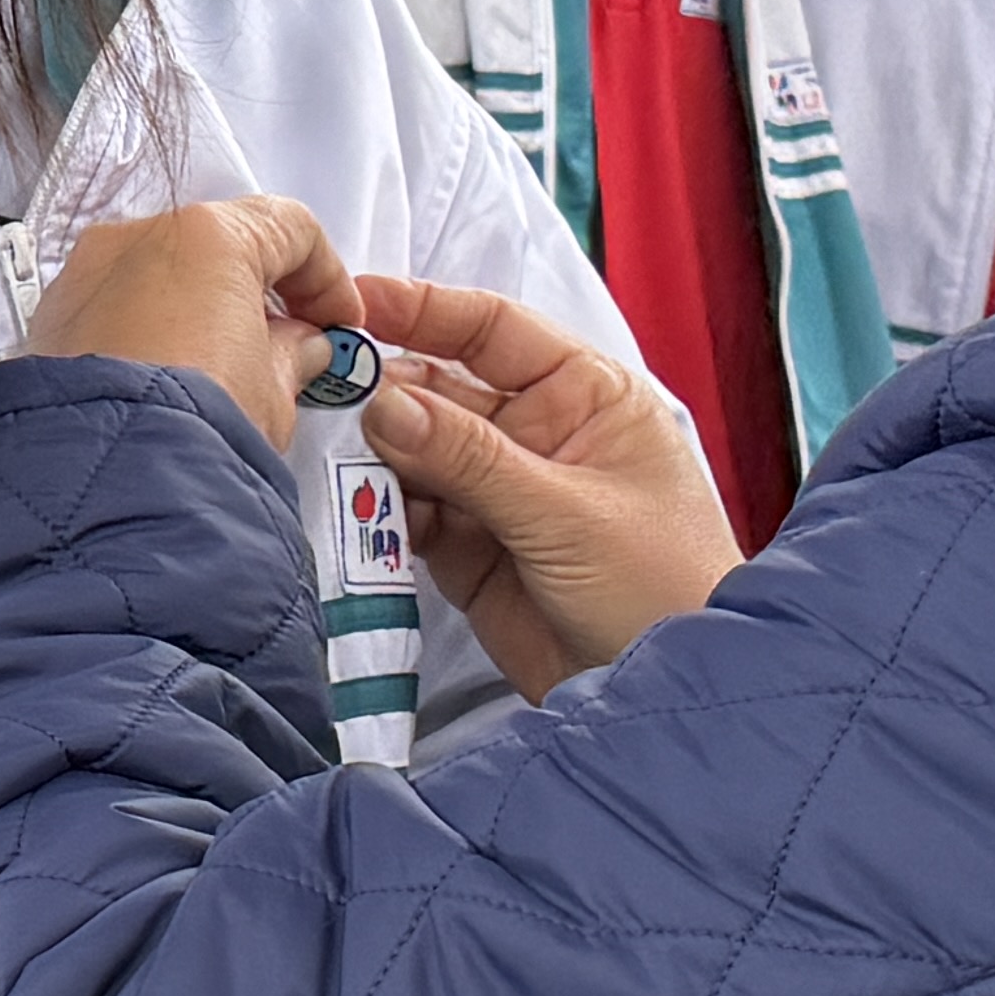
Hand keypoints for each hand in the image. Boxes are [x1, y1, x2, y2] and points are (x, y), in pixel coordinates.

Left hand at [25, 197, 361, 442]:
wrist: (106, 487)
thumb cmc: (191, 432)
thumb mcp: (274, 392)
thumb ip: (297, 353)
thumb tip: (299, 346)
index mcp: (207, 236)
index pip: (290, 229)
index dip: (328, 278)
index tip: (337, 320)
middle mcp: (136, 239)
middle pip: (219, 246)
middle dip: (260, 294)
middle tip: (291, 347)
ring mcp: (85, 275)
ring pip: (160, 274)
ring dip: (202, 310)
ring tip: (228, 372)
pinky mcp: (51, 320)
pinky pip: (116, 309)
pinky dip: (151, 331)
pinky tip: (173, 381)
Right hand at [353, 275, 739, 691]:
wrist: (664, 695)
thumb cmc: (661, 587)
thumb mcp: (568, 514)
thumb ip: (471, 459)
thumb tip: (384, 404)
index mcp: (584, 395)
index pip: (492, 330)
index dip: (423, 309)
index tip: (356, 300)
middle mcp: (537, 433)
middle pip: (441, 389)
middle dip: (386, 391)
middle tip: (330, 394)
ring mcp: (500, 492)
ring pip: (417, 453)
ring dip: (379, 457)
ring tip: (347, 467)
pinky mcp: (470, 550)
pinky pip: (411, 514)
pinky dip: (383, 514)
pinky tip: (367, 517)